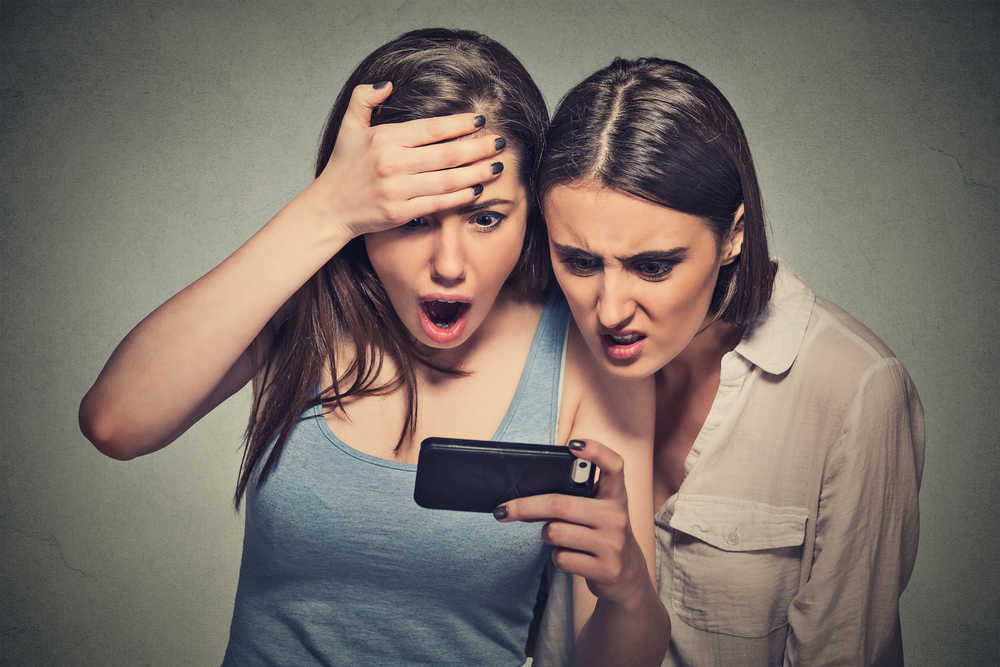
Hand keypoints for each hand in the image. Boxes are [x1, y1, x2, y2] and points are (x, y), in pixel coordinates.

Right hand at [311, 82, 506, 238]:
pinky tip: (477, 189)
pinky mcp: (399, 213)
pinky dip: (460, 197)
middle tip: (500, 143)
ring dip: (477, 173)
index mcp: (383, 139)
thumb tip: (387, 83)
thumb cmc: (342, 167)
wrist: (328, 209)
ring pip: (447, 180)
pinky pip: (438, 204)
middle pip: (446, 155)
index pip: (431, 129)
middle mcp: (391, 163)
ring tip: (497, 166)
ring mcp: (396, 190)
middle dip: (478, 148)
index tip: (480, 121)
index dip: (459, 125)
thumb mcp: (348, 127)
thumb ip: (364, 99)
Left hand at [495, 438, 650, 603]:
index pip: (614, 466)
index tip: (573, 444)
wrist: (626, 574)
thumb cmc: (600, 533)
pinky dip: (557, 556)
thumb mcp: (597, 511)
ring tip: (558, 536)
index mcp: (615, 495)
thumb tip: (526, 494)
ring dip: (547, 535)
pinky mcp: (605, 568)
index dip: (596, 451)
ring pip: (555, 532)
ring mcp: (612, 543)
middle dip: (525, 507)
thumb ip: (575, 498)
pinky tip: (571, 555)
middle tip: (502, 510)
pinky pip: (561, 557)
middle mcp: (617, 516)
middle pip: (559, 504)